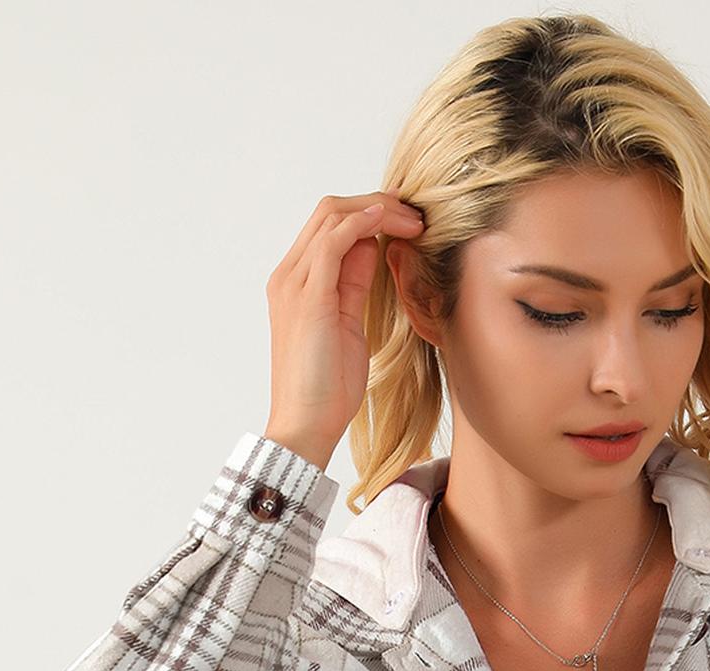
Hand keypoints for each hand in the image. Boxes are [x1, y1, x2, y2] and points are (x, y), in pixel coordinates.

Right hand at [263, 190, 424, 463]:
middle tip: (419, 216)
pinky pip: (333, 241)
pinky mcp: (308, 297)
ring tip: (415, 220)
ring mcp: (294, 284)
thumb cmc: (327, 388)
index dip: (372, 215)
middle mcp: (290, 276)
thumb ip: (355, 286)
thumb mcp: (349, 325)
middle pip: (331, 211)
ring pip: (333, 216)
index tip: (411, 225)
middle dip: (378, 205)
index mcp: (297, 283)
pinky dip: (363, 224)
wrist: (305, 426)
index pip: (331, 225)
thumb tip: (375, 250)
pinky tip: (390, 224)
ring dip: (378, 211)